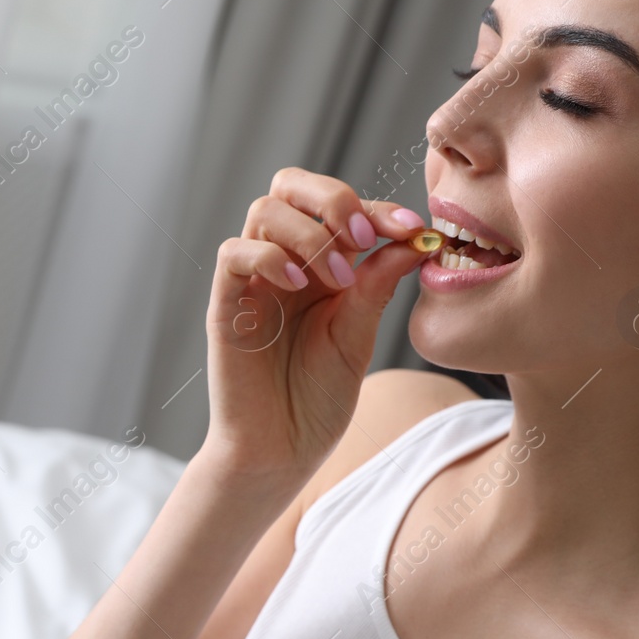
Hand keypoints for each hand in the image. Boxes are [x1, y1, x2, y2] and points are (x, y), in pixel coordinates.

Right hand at [201, 168, 432, 487]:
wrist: (279, 452)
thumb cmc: (317, 401)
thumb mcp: (358, 335)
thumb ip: (376, 285)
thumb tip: (413, 237)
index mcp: (321, 268)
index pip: (343, 211)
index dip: (378, 209)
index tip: (413, 230)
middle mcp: (284, 265)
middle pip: (291, 187)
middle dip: (333, 197)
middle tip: (363, 236)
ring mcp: (252, 282)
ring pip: (264, 210)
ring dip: (308, 232)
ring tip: (336, 278)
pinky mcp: (225, 304)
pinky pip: (234, 254)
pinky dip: (269, 257)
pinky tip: (298, 286)